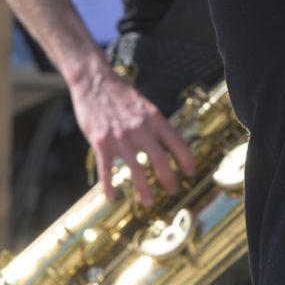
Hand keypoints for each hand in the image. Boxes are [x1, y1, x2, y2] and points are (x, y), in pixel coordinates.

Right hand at [69, 64, 193, 205]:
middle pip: (160, 160)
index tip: (191, 172)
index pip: (177, 142)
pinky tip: (112, 198)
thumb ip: (154, 122)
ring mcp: (120, 137)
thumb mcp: (144, 103)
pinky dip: (109, 187)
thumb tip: (167, 140)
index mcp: (154, 117)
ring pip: (136, 170)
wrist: (93, 81)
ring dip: (144, 190)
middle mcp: (140, 129)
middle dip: (169, 180)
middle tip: (173, 190)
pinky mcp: (101, 143)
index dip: (187, 160)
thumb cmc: (120, 92)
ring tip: (148, 202)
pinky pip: (107, 170)